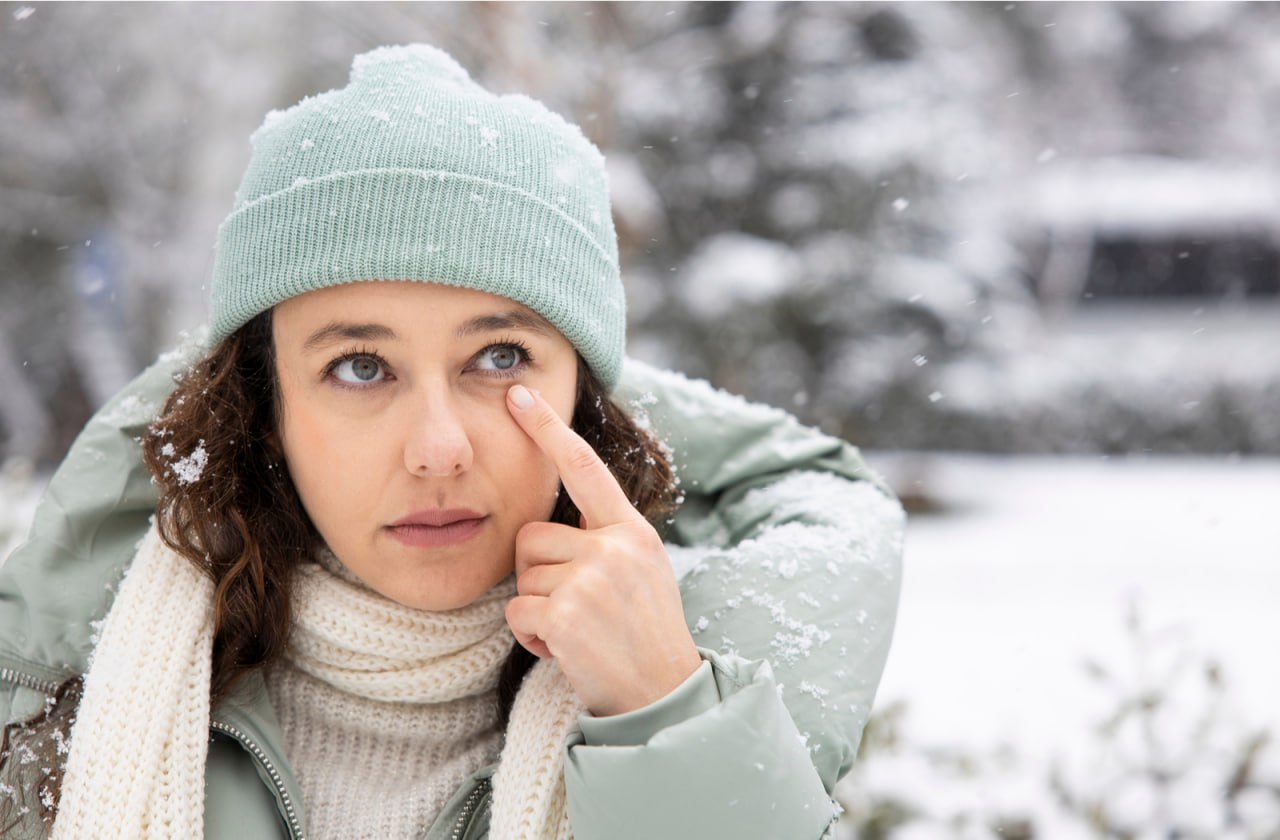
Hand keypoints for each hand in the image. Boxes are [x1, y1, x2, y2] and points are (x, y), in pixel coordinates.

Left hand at [503, 384, 701, 716]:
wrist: (664, 691)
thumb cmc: (644, 630)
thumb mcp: (641, 568)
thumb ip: (605, 538)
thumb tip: (551, 523)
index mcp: (631, 530)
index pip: (584, 468)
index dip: (547, 430)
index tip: (518, 396)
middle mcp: (614, 547)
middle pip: (532, 537)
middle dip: (538, 573)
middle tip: (576, 606)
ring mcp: (592, 580)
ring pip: (523, 576)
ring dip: (538, 608)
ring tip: (578, 630)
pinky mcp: (567, 615)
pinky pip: (517, 612)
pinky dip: (532, 636)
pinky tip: (566, 649)